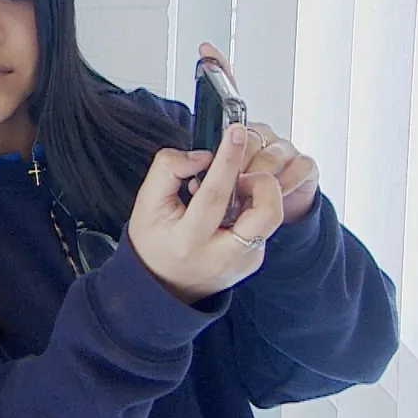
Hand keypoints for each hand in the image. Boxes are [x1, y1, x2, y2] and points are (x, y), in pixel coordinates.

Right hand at [126, 123, 285, 303]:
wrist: (163, 286)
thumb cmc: (154, 242)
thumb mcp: (146, 203)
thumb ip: (168, 170)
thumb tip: (204, 156)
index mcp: (189, 240)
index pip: (216, 194)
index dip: (228, 159)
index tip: (236, 131)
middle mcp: (221, 256)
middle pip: (265, 214)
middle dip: (263, 182)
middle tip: (243, 174)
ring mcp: (242, 262)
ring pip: (271, 218)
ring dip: (259, 194)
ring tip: (233, 191)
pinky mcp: (254, 261)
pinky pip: (264, 225)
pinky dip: (251, 208)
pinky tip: (229, 211)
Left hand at [197, 42, 320, 222]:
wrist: (257, 232)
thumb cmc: (228, 207)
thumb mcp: (200, 189)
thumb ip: (192, 169)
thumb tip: (191, 158)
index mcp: (233, 134)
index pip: (227, 93)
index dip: (219, 68)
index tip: (205, 50)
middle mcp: (260, 134)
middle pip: (247, 134)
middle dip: (234, 161)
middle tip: (224, 181)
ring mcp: (284, 148)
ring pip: (272, 153)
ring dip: (257, 177)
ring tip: (244, 195)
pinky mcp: (305, 166)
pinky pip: (299, 167)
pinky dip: (285, 184)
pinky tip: (273, 194)